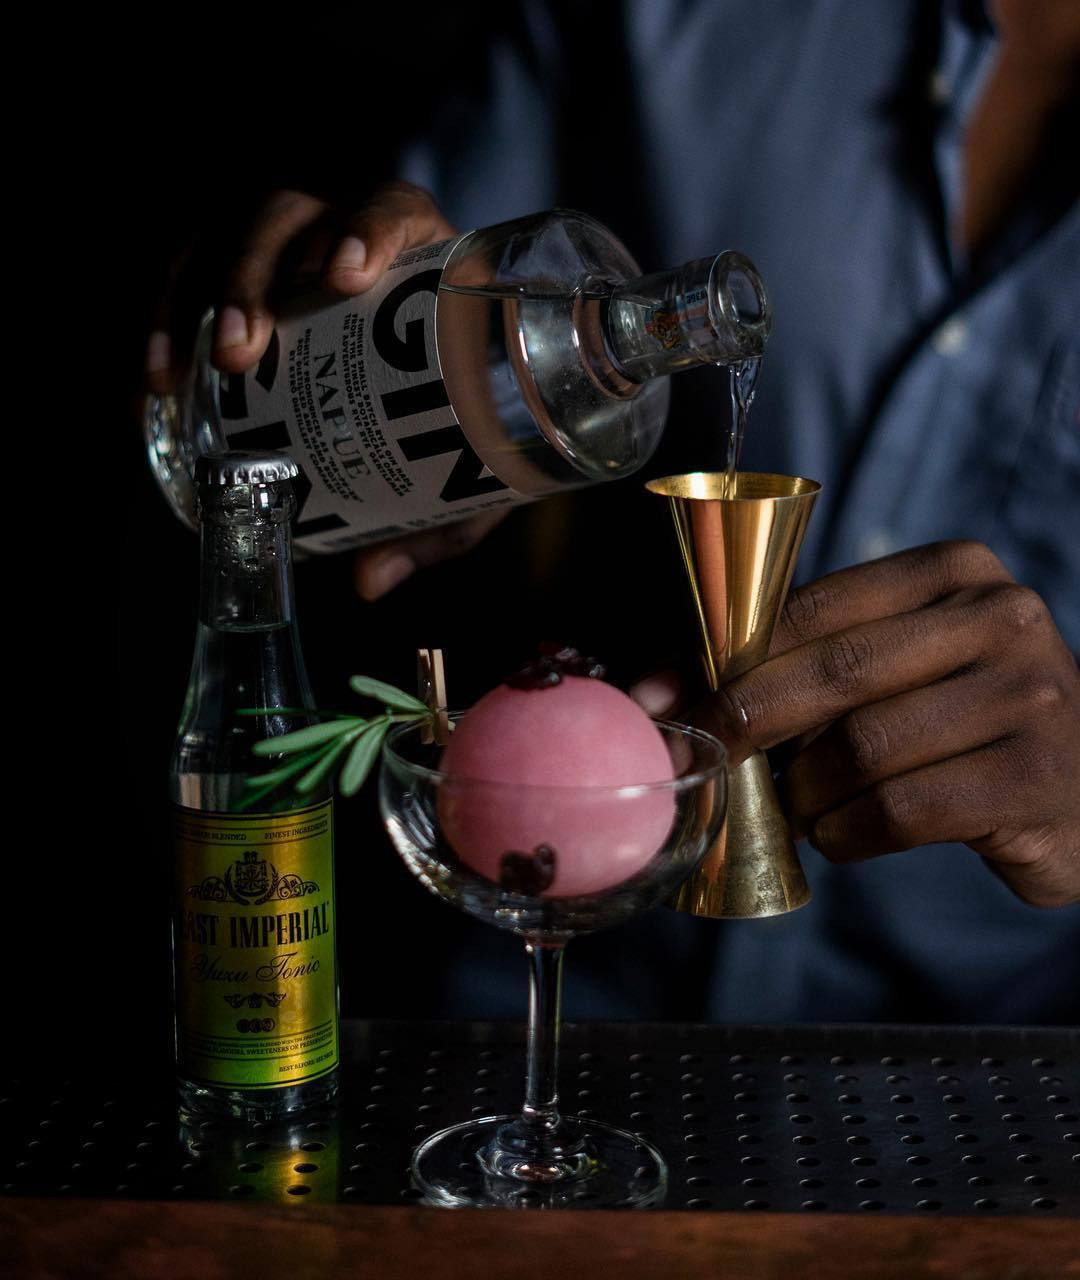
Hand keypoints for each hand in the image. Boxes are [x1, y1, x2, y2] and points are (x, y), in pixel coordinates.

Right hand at [145, 180, 508, 597]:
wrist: (457, 398)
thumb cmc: (471, 427)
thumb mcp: (471, 476)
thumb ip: (438, 522)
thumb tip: (369, 579)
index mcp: (424, 260)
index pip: (392, 208)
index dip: (366, 227)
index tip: (346, 279)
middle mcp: (348, 240)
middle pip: (288, 217)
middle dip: (253, 274)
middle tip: (243, 352)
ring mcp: (288, 255)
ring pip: (226, 238)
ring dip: (196, 298)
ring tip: (183, 373)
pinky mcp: (244, 286)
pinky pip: (189, 281)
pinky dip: (166, 326)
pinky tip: (154, 386)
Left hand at [634, 541, 1079, 907]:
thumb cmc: (957, 720)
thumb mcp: (894, 665)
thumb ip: (796, 662)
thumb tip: (660, 688)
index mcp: (954, 571)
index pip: (812, 608)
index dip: (728, 660)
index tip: (670, 702)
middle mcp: (1003, 618)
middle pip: (834, 673)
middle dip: (748, 723)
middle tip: (706, 759)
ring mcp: (1031, 696)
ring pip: (862, 749)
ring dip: (806, 792)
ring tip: (800, 805)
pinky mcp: (1036, 779)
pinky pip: (901, 810)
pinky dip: (848, 832)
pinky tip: (843, 834)